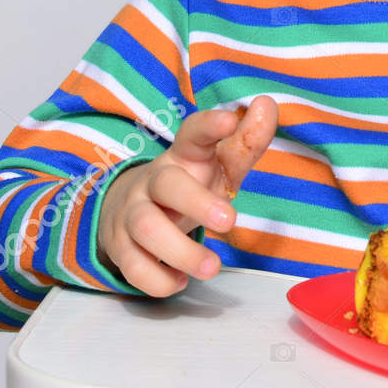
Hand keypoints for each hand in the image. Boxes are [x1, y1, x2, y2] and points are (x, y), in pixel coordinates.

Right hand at [95, 96, 278, 295]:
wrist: (128, 211)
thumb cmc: (189, 186)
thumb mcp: (218, 165)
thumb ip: (247, 142)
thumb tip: (266, 105)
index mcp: (183, 157)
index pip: (192, 134)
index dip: (209, 126)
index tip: (230, 120)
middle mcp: (154, 181)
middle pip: (166, 185)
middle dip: (196, 203)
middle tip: (229, 221)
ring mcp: (132, 213)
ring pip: (145, 228)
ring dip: (180, 251)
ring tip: (212, 268)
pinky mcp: (121, 247)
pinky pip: (132, 266)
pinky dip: (156, 280)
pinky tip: (179, 282)